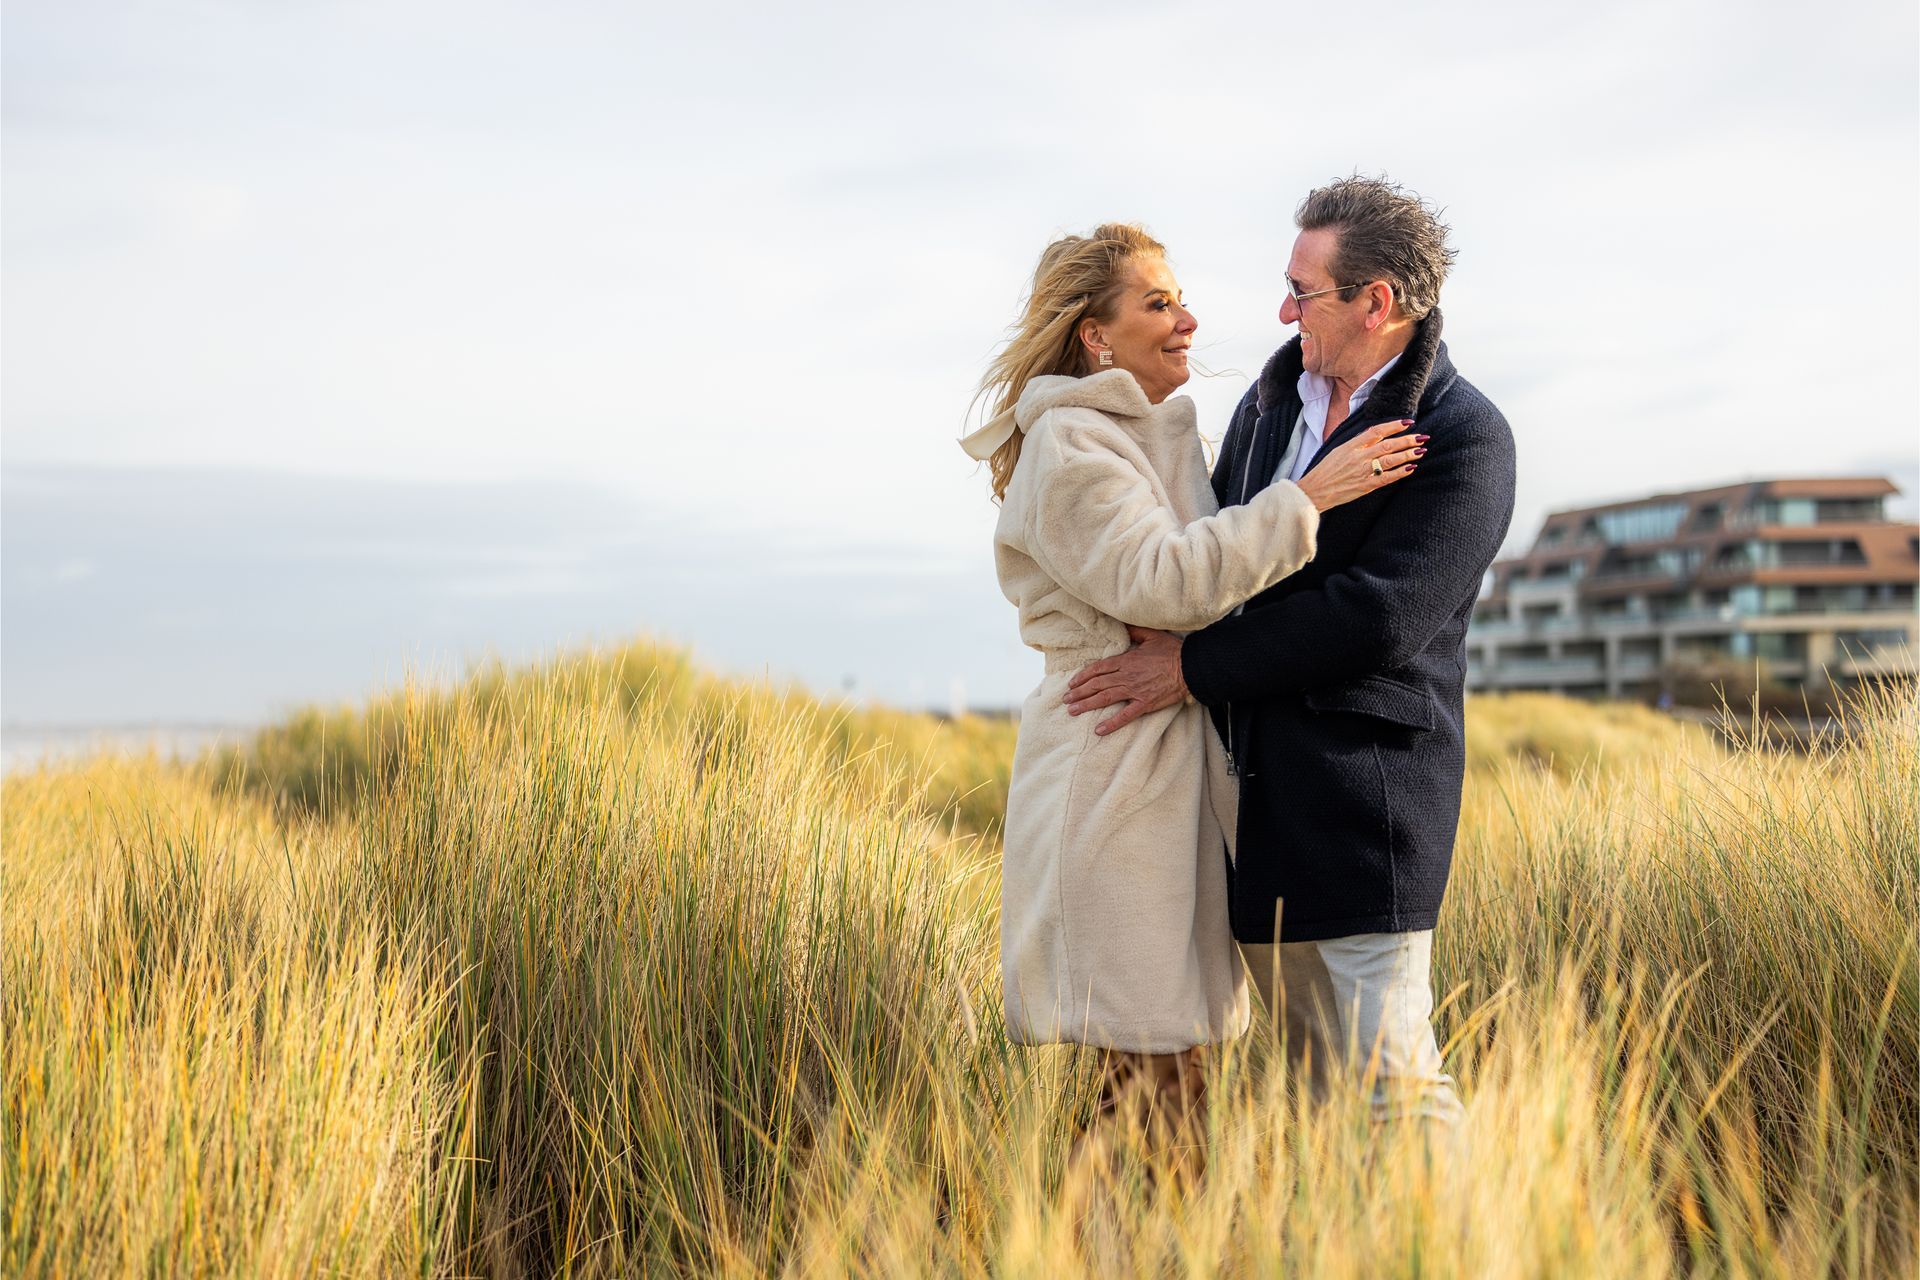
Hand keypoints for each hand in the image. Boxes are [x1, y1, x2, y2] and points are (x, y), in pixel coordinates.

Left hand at [1065, 626, 1187, 735]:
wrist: (1190, 667)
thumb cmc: (1172, 651)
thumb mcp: (1152, 635)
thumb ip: (1134, 631)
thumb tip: (1121, 623)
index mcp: (1126, 660)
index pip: (1098, 668)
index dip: (1083, 676)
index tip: (1072, 683)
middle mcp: (1126, 676)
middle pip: (1096, 684)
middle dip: (1079, 692)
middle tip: (1065, 699)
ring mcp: (1134, 691)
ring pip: (1105, 698)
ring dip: (1086, 705)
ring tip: (1072, 711)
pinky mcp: (1145, 703)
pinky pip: (1125, 716)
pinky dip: (1111, 724)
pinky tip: (1099, 730)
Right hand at [1295, 419, 1426, 511]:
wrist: (1314, 491)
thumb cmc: (1325, 471)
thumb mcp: (1338, 451)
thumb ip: (1356, 444)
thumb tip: (1374, 436)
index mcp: (1351, 446)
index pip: (1376, 431)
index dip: (1394, 426)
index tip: (1408, 422)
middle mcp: (1358, 457)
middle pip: (1388, 445)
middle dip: (1407, 440)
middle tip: (1422, 437)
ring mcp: (1362, 471)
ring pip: (1390, 460)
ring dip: (1407, 454)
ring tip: (1421, 450)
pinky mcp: (1365, 486)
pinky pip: (1387, 478)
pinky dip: (1400, 472)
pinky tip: (1411, 468)